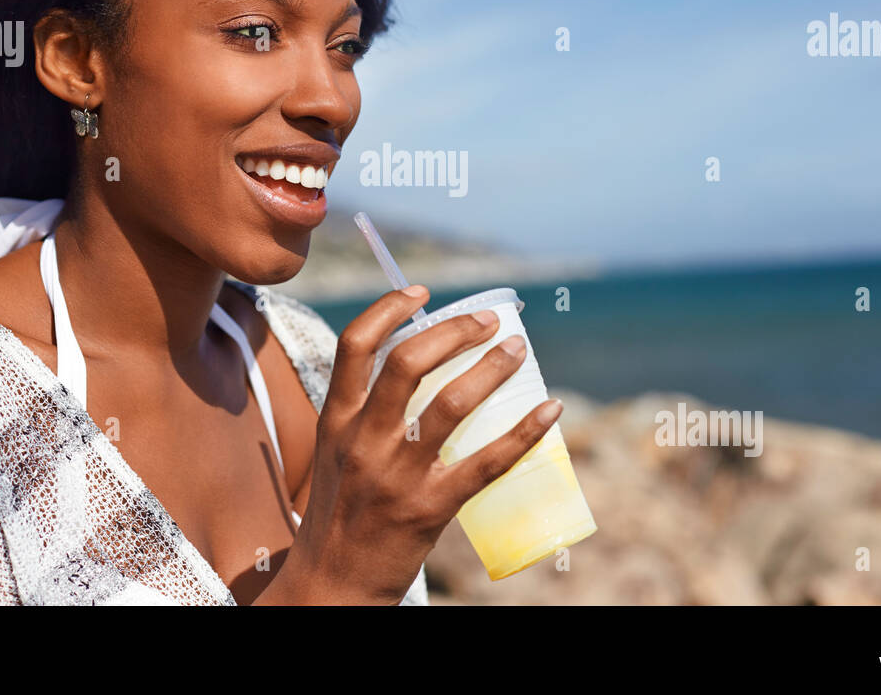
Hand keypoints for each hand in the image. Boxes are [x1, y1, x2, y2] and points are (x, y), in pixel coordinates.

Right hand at [276, 285, 561, 603]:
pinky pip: (487, 462)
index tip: (422, 292)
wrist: (330, 587)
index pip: (355, 344)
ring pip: (451, 403)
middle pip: (408, 362)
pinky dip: (525, 432)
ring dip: (491, 367)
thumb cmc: (339, 515)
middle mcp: (363, 440)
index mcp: (336, 420)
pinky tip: (550, 410)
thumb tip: (416, 370)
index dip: (389, 308)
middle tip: (488, 320)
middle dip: (454, 331)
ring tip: (517, 350)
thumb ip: (363, 416)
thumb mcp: (334, 456)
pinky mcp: (430, 508)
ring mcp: (397, 475)